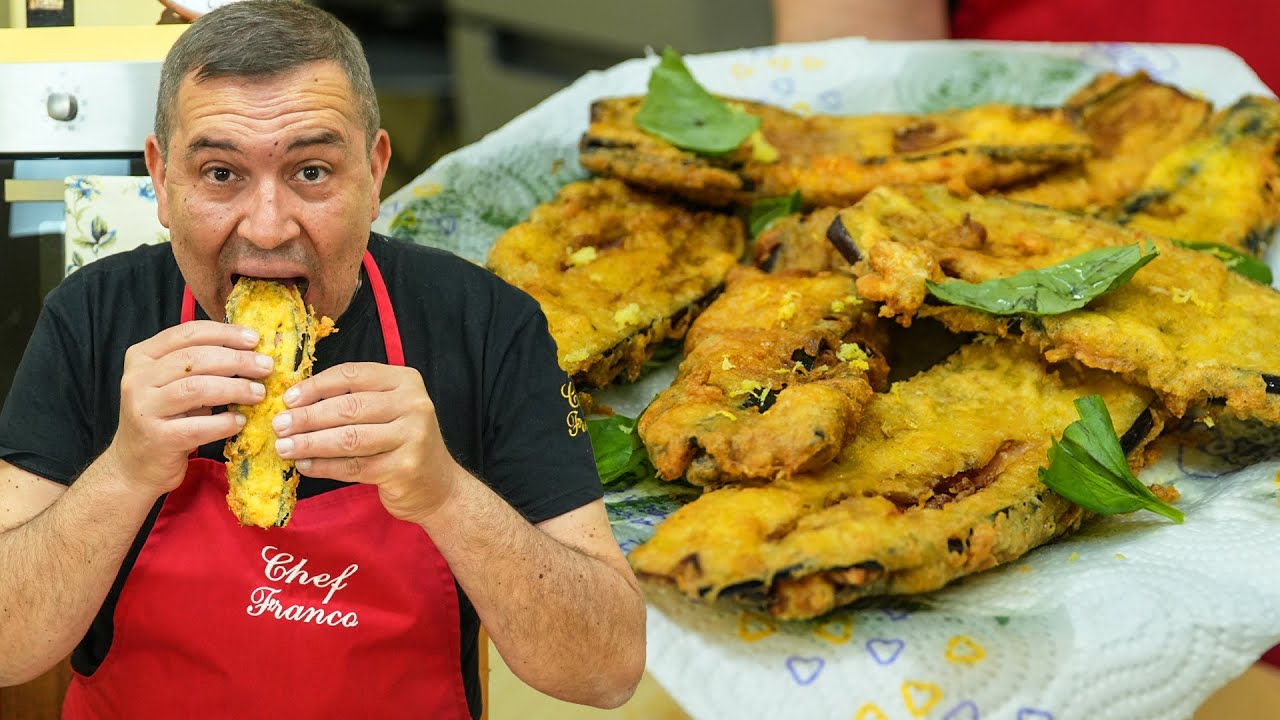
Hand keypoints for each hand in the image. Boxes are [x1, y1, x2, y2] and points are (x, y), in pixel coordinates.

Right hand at [104, 321, 272, 496]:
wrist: (136, 465)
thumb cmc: (166, 418)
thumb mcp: (175, 383)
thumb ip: (202, 364)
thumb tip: (251, 348)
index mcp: (142, 356)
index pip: (187, 333)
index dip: (225, 333)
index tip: (255, 339)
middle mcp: (137, 379)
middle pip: (195, 359)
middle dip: (237, 360)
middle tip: (265, 367)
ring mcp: (144, 409)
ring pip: (196, 388)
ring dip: (235, 389)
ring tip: (259, 393)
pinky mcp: (157, 439)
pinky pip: (198, 426)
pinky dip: (225, 422)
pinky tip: (240, 421)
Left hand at [271, 362, 460, 522]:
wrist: (437, 485)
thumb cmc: (401, 442)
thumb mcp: (387, 410)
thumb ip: (353, 399)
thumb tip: (296, 400)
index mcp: (406, 381)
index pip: (353, 375)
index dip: (316, 386)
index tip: (288, 399)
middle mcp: (414, 405)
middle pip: (349, 408)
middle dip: (308, 418)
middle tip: (279, 426)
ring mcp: (413, 437)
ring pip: (349, 439)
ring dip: (311, 443)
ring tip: (284, 447)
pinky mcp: (404, 468)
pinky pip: (354, 467)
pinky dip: (324, 466)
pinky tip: (305, 466)